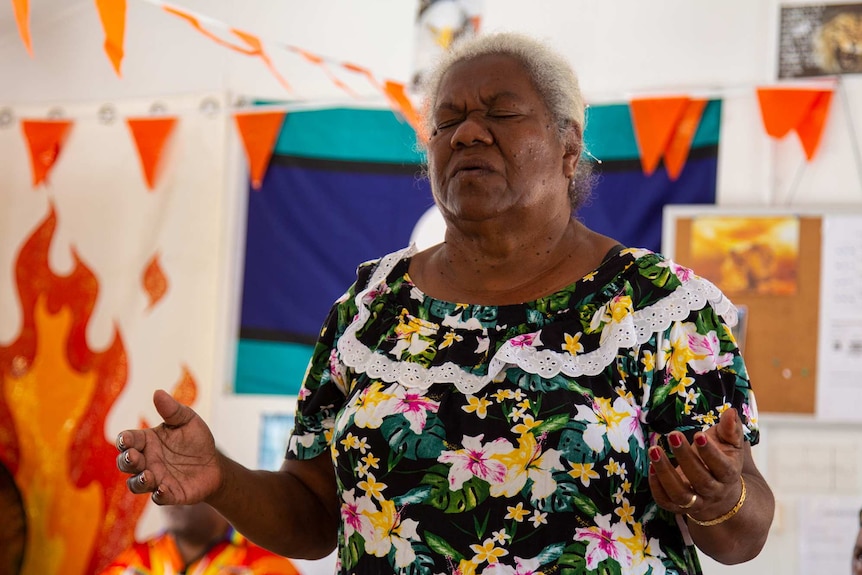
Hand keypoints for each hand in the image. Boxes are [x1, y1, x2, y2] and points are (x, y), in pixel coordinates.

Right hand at [115, 389, 221, 504]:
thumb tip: (157, 393)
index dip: (124, 440)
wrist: (214, 464)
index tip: (126, 439)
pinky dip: (159, 495)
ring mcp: (156, 479)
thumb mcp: (188, 421)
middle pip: (126, 463)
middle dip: (126, 460)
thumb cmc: (196, 441)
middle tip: (134, 456)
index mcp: (147, 441)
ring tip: (148, 475)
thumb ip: (173, 410)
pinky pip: (158, 498)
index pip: (128, 440)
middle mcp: (147, 461)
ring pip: (136, 484)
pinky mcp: (168, 494)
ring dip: (138, 481)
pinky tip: (163, 490)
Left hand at [648, 408, 745, 521]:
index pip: (722, 467)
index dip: (710, 453)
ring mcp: (696, 502)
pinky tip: (650, 467)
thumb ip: (731, 429)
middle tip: (673, 435)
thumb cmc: (723, 461)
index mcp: (729, 475)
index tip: (698, 434)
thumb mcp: (731, 444)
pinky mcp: (678, 507)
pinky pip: (665, 502)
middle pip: (700, 480)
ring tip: (654, 450)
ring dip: (665, 473)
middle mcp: (714, 492)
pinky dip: (656, 487)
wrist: (721, 495)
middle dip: (685, 457)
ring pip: (681, 494)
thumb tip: (731, 411)